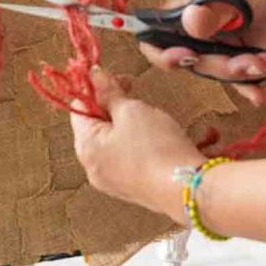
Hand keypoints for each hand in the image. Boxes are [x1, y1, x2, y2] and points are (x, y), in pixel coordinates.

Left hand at [70, 68, 204, 216]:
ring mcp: (113, 181)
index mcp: (86, 147)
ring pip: (115, 142)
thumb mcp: (132, 110)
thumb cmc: (156, 150)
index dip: (98, 89)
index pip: (80, 108)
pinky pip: (129, 158)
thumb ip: (110, 92)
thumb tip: (95, 76)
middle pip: (97, 126)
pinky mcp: (133, 188)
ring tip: (152, 121)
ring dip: (130, 125)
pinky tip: (159, 140)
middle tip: (137, 97)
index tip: (119, 80)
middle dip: (116, 107)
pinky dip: (140, 144)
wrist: (186, 190)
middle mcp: (94, 167)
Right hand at [147, 0, 265, 105]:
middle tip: (247, 61)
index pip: (155, 38)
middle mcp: (193, 28)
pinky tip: (258, 94)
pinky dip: (246, 84)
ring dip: (240, 73)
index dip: (164, 55)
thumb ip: (212, 13)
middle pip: (191, 62)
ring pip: (216, 71)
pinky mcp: (234, 53)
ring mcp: (214, 42)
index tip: (186, 58)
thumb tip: (189, 22)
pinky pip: (233, 76)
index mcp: (182, 8)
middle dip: (219, 66)